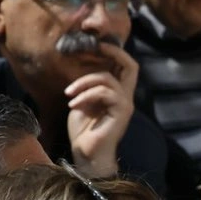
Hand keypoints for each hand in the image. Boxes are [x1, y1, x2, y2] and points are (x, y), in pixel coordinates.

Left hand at [64, 41, 137, 178]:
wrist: (88, 154)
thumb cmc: (83, 131)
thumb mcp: (82, 103)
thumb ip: (87, 88)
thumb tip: (83, 73)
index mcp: (117, 94)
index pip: (125, 67)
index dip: (114, 52)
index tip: (96, 44)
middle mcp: (125, 98)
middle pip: (131, 66)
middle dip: (113, 52)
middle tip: (96, 46)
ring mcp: (125, 105)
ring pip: (107, 79)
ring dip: (83, 83)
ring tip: (69, 94)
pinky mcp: (121, 112)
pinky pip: (105, 93)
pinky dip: (86, 95)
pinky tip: (74, 105)